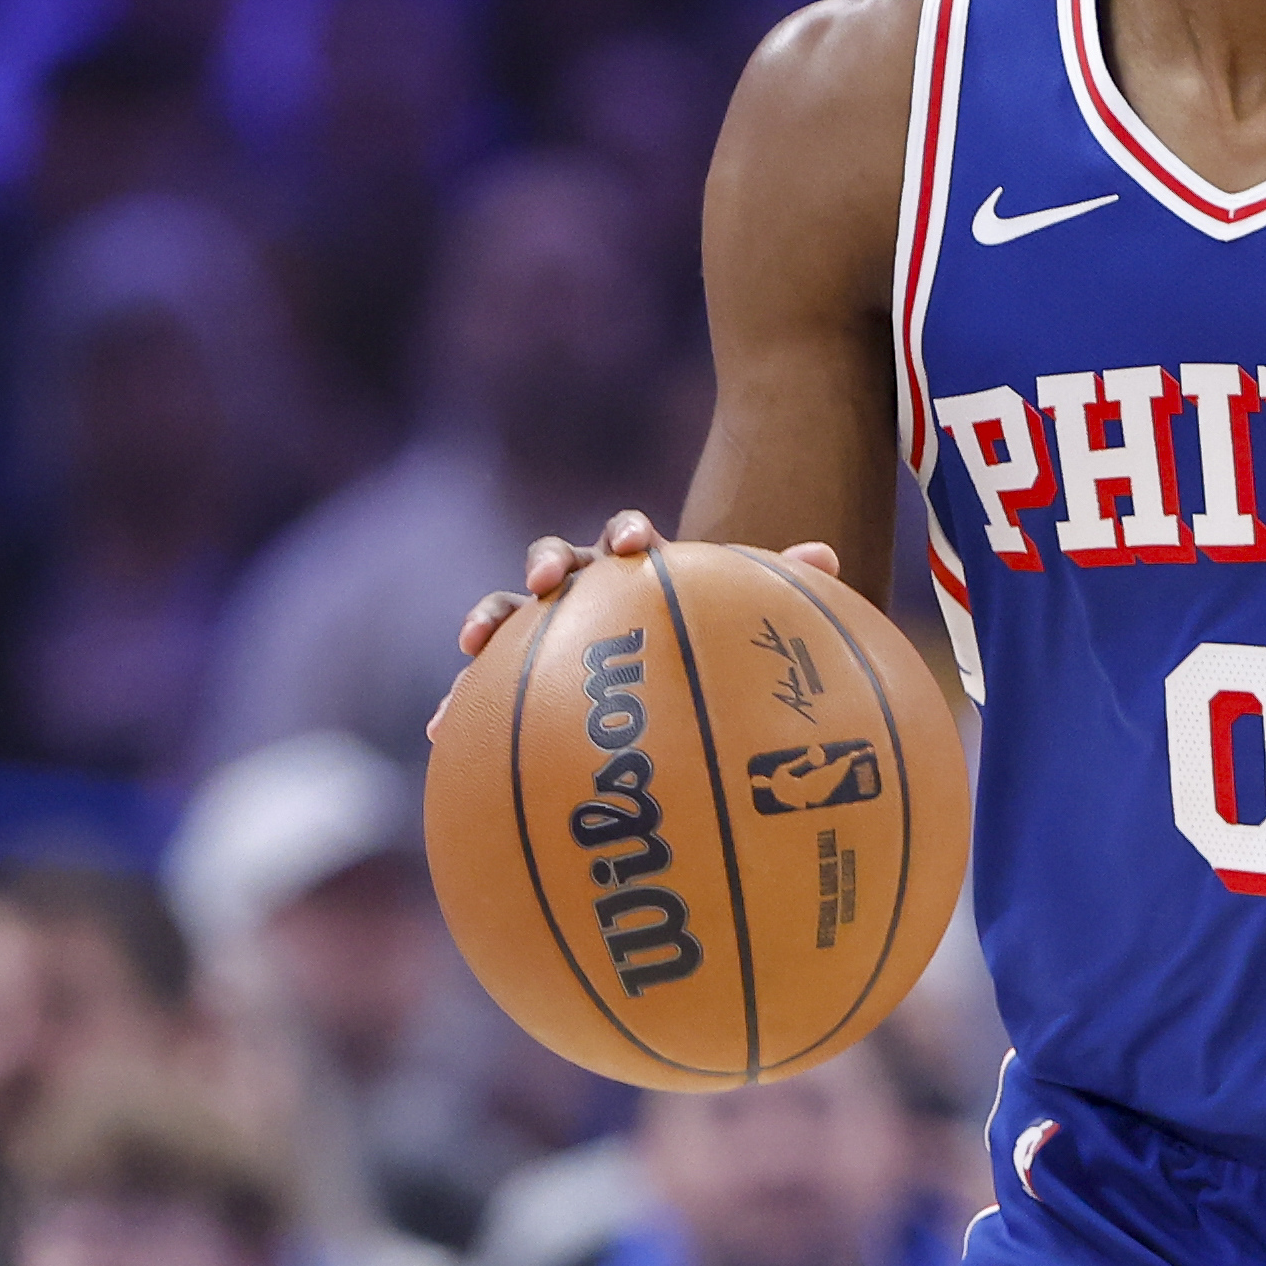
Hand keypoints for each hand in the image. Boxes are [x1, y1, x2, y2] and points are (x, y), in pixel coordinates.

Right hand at [426, 513, 839, 738]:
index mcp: (639, 573)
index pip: (627, 538)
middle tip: (550, 581)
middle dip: (548, 562)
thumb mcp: (754, 630)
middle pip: (557, 559)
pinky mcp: (515, 680)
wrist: (681, 684)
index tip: (634, 546)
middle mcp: (587, 592)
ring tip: (473, 646)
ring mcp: (546, 633)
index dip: (625, 533)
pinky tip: (440, 731)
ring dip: (488, 619)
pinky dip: (460, 701)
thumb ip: (784, 593)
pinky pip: (482, 686)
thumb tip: (825, 554)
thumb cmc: (718, 652)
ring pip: (508, 614)